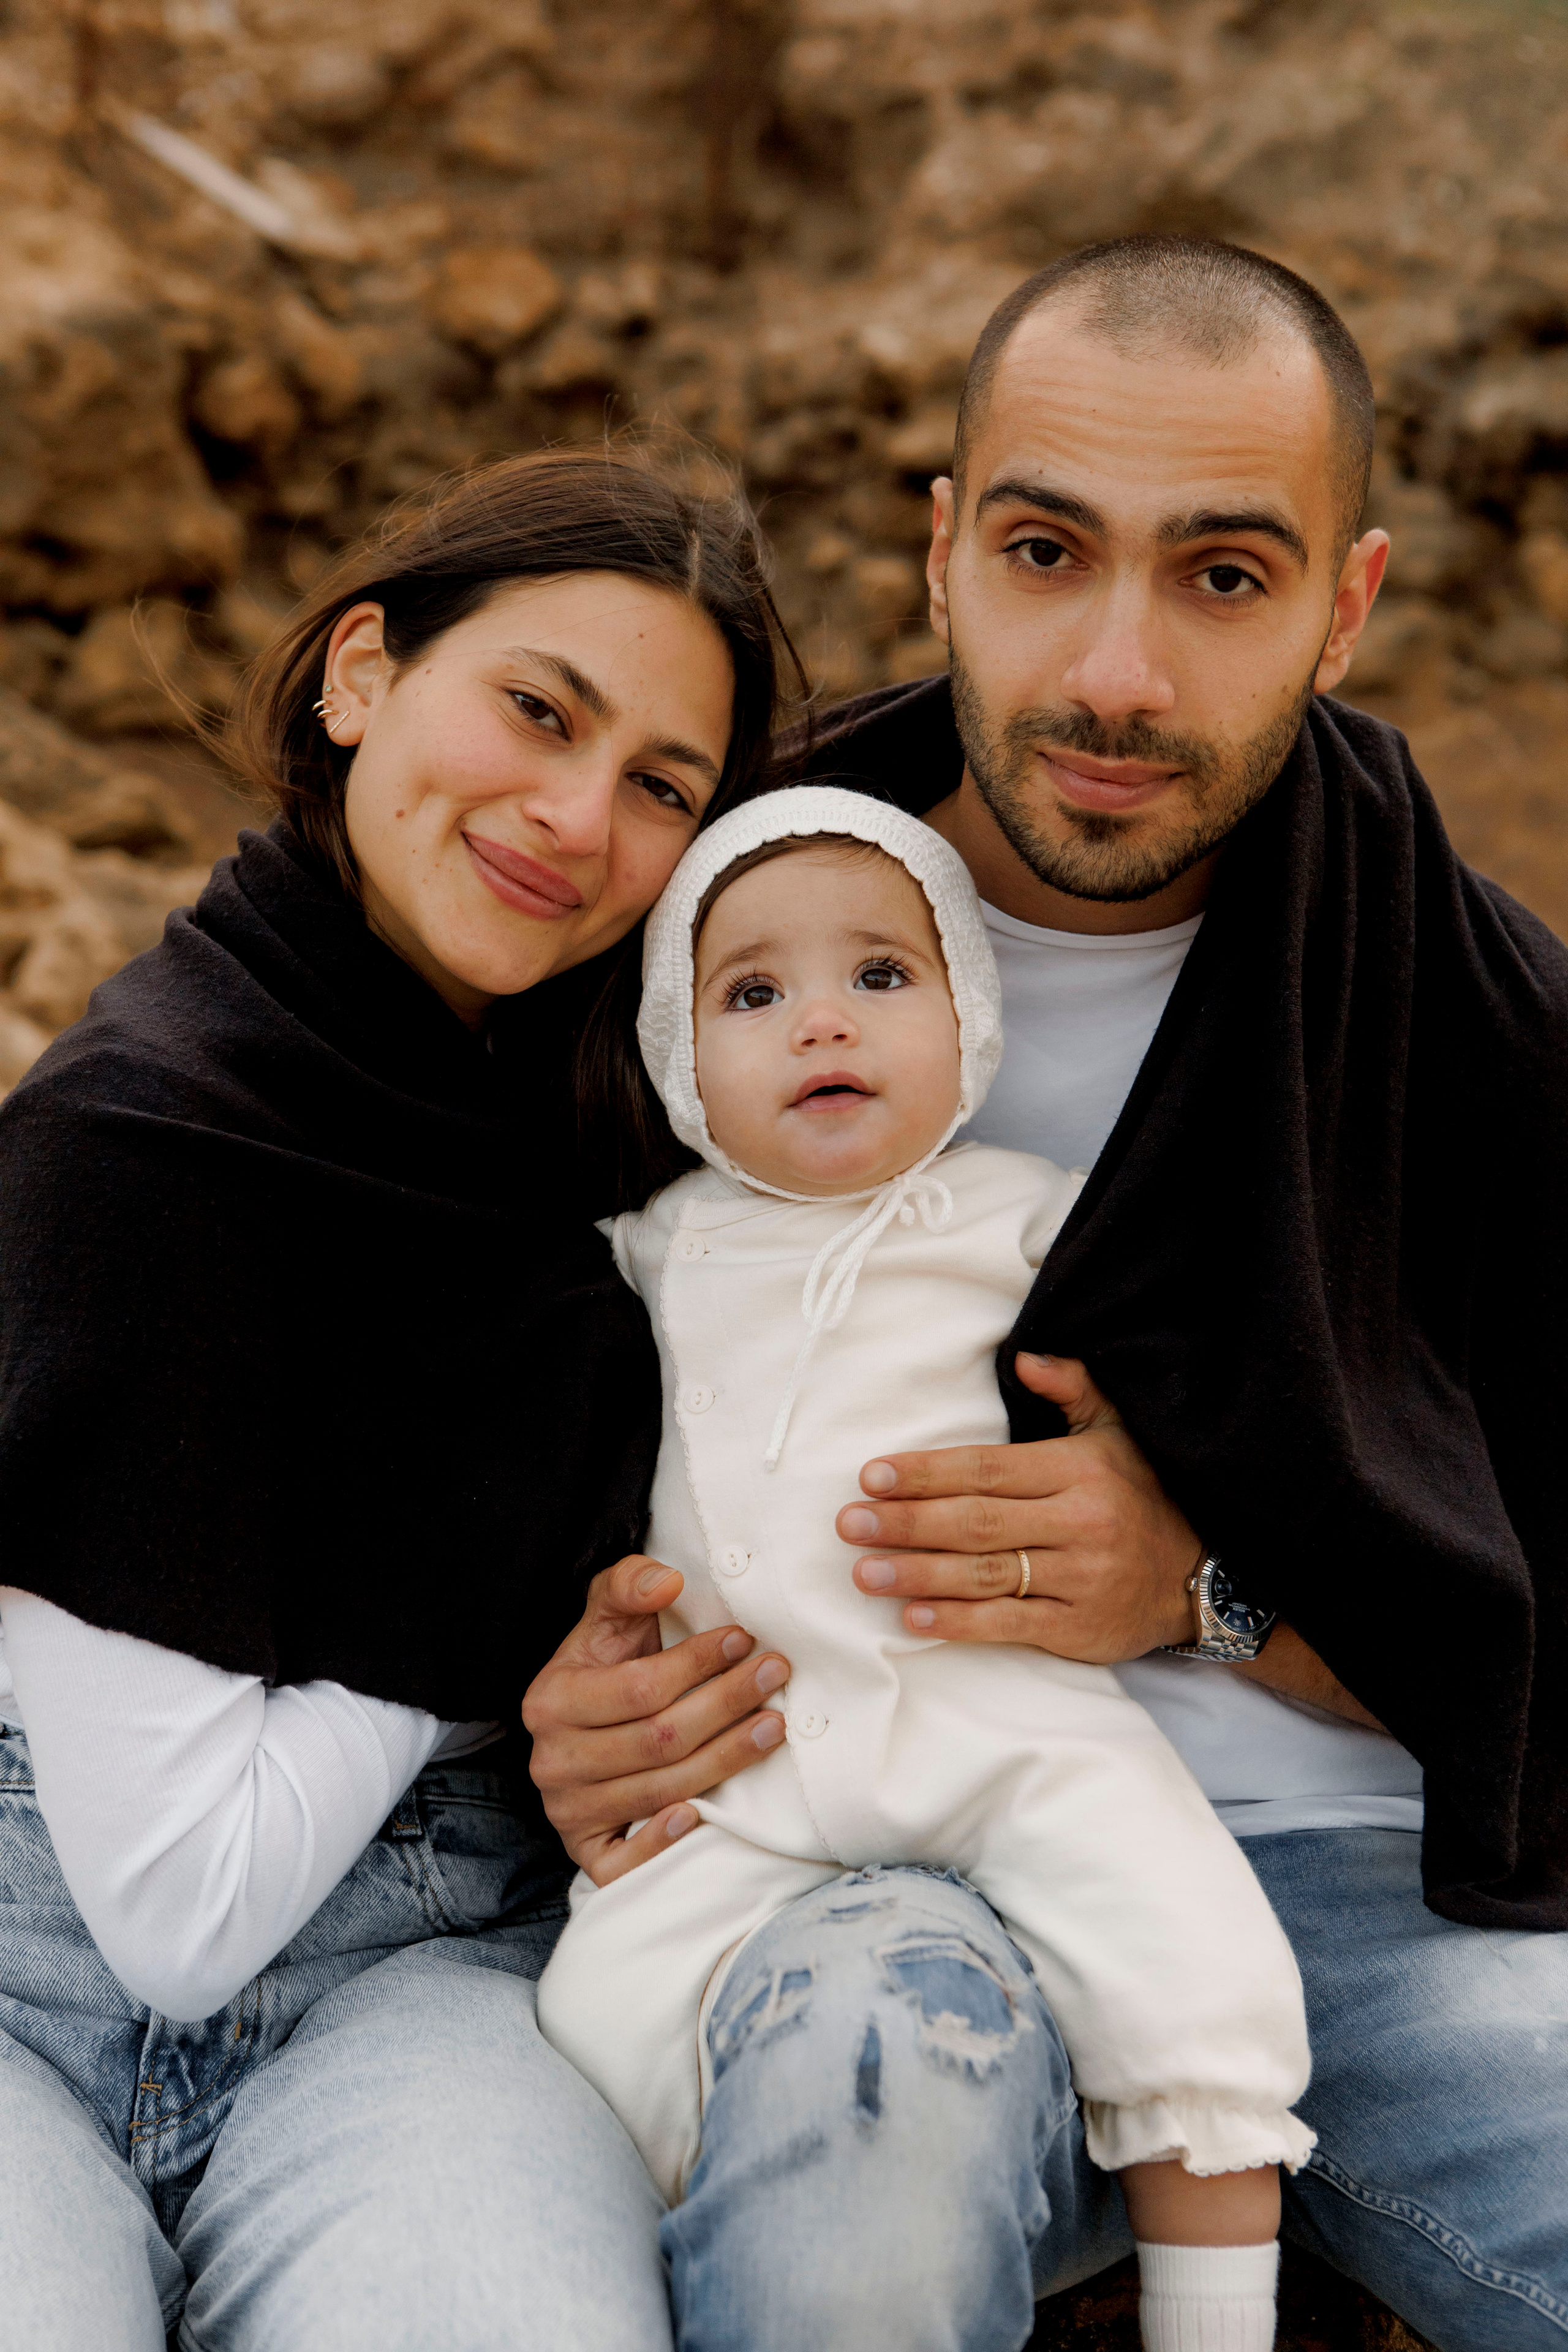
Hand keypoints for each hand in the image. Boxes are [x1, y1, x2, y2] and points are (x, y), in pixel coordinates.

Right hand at [522, 1554, 788, 1885]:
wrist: (584, 1726)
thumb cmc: (607, 1665)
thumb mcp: (608, 1615)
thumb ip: (630, 1584)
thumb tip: (669, 1583)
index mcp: (550, 1701)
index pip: (639, 1688)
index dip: (698, 1663)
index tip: (744, 1639)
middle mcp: (552, 1762)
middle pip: (658, 1741)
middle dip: (725, 1704)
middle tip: (775, 1675)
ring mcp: (568, 1813)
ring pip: (660, 1791)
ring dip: (725, 1759)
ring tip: (774, 1725)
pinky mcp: (589, 1855)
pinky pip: (625, 1864)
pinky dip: (662, 1842)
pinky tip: (703, 1814)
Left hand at [838, 1353, 1200, 1662]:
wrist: (1208, 1578)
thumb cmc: (1147, 1496)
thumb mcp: (1120, 1432)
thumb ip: (1074, 1389)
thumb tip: (1027, 1358)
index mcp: (1079, 1471)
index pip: (987, 1469)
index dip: (926, 1473)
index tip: (872, 1475)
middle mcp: (1078, 1523)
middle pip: (975, 1522)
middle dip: (905, 1522)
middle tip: (850, 1523)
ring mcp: (1078, 1580)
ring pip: (984, 1575)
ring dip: (917, 1574)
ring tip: (863, 1572)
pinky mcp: (1078, 1629)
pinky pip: (1008, 1625)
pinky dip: (958, 1623)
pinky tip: (912, 1618)